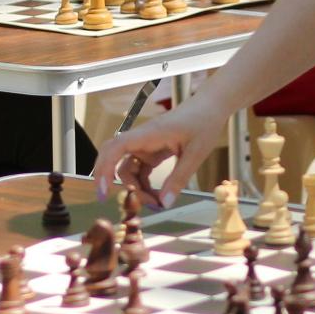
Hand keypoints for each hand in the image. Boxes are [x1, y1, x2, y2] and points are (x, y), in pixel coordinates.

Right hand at [92, 95, 226, 208]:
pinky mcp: (153, 150)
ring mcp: (146, 145)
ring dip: (137, 188)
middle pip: (118, 163)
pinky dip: (145, 184)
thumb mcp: (195, 153)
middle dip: (123, 185)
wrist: (211, 106)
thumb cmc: (203, 121)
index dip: (104, 168)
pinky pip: (141, 170)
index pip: (116, 148)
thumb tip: (164, 203)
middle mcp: (142, 139)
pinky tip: (158, 196)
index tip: (103, 191)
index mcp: (149, 134)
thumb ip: (179, 179)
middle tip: (135, 207)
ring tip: (156, 204)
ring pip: (129, 170)